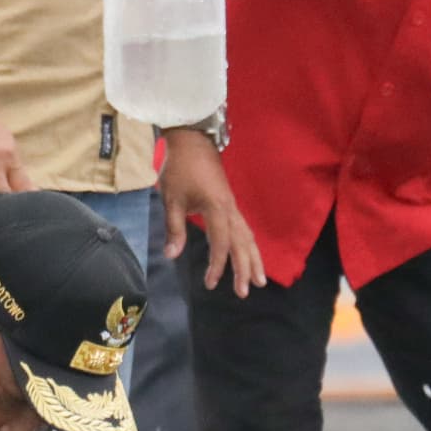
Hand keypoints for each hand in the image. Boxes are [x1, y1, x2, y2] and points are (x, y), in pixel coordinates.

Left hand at [160, 126, 261, 293]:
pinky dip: (248, 245)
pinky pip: (243, 229)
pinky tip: (248, 255)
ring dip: (252, 259)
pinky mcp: (229, 203)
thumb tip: (172, 256)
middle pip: (242, 243)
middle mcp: (230, 208)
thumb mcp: (172, 198)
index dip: (217, 265)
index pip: (221, 243)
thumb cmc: (179, 166)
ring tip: (258, 281)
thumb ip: (174, 228)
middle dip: (244, 268)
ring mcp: (232, 205)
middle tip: (243, 292)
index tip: (210, 283)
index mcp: (217, 208)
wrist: (191, 137)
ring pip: (248, 236)